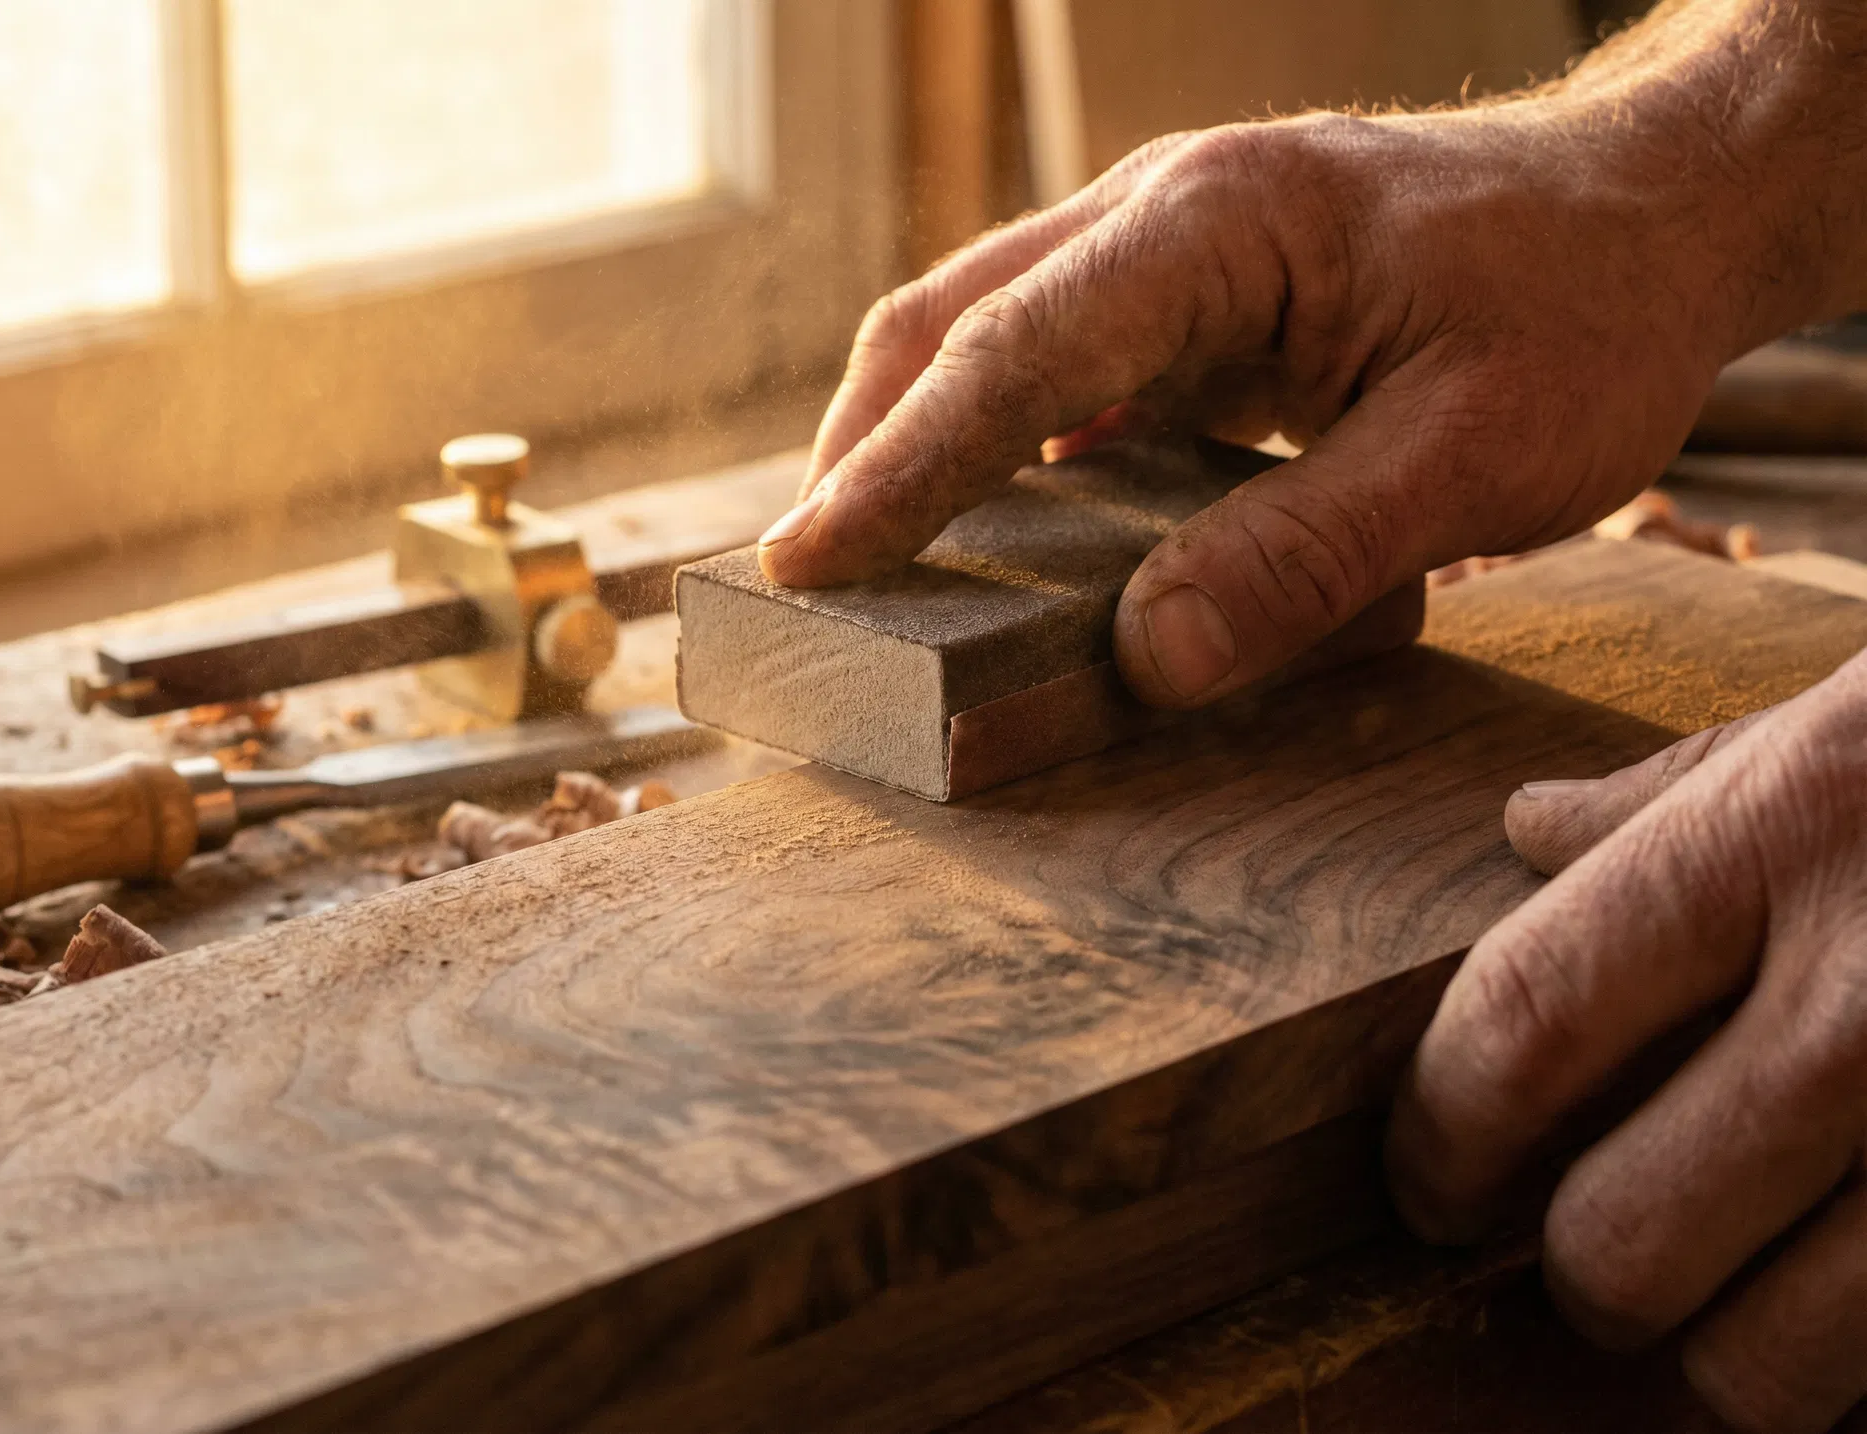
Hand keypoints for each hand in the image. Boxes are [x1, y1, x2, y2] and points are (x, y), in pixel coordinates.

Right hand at [758, 3, 1866, 708]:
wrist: (1656, 214)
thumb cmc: (1587, 311)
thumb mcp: (1475, 453)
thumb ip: (1307, 554)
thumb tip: (1144, 659)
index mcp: (1221, 224)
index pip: (1016, 349)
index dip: (901, 464)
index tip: (809, 560)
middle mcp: (1169, 214)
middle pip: (955, 315)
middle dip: (865, 443)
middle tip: (801, 576)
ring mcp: (1173, 247)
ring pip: (988, 330)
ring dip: (915, 438)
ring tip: (864, 561)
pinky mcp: (1192, 297)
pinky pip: (1058, 363)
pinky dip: (999, 442)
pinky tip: (993, 529)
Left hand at [1386, 653, 1866, 1433]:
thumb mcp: (1845, 720)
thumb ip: (1675, 794)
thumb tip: (1525, 832)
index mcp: (1784, 836)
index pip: (1526, 1020)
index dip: (1440, 1128)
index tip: (1426, 1177)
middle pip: (1624, 1235)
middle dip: (1575, 1274)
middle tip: (1587, 1250)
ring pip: (1772, 1368)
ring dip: (1718, 1358)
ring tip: (1729, 1295)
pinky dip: (1859, 1372)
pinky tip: (1850, 1296)